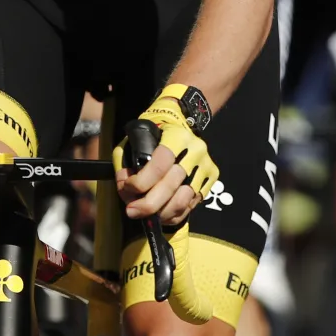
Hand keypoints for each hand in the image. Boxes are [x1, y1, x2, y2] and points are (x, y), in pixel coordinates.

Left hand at [114, 98, 218, 226]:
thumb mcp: (136, 137)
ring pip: (183, 199)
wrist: (185, 119)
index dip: (141, 182)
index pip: (159, 165)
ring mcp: (205, 166)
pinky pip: (192, 204)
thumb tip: (124, 187)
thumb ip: (126, 160)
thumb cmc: (156, 131)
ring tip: (147, 217)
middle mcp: (194, 151)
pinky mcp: (211, 178)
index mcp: (176, 137)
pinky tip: (161, 215)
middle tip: (132, 212)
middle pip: (171, 186)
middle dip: (148, 204)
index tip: (128, 188)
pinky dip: (175, 214)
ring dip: (162, 213)